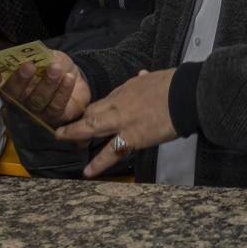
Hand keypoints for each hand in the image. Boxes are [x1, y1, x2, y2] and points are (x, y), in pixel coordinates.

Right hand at [0, 49, 89, 127]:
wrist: (74, 78)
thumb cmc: (53, 67)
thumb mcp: (45, 56)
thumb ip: (37, 55)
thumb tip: (31, 52)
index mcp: (14, 87)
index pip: (0, 87)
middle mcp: (21, 103)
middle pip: (16, 95)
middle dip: (21, 79)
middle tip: (29, 65)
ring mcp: (37, 113)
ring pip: (38, 100)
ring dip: (47, 83)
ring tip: (55, 68)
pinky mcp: (55, 117)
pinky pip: (57, 106)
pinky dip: (63, 91)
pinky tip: (68, 78)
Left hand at [55, 69, 177, 177]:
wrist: (185, 94)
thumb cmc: (174, 85)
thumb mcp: (154, 78)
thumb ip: (143, 79)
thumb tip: (140, 75)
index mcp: (126, 89)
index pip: (103, 101)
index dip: (93, 111)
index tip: (88, 117)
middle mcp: (119, 103)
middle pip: (91, 112)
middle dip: (77, 121)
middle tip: (63, 129)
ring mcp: (123, 120)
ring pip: (92, 126)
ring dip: (75, 133)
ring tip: (61, 139)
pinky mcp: (132, 137)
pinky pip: (111, 151)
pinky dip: (98, 163)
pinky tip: (87, 172)